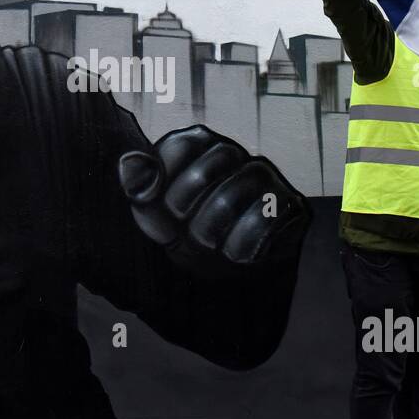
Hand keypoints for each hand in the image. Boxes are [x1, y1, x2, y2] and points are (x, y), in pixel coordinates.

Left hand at [118, 126, 306, 265]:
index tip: (166, 210)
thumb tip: (128, 162)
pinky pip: (262, 220)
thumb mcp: (155, 216)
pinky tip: (236, 252)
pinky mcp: (289, 203)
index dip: (165, 185)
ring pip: (231, 197)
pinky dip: (239, 246)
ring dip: (211, 233)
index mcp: (198, 145)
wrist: (231, 273)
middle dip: (186, 213)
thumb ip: (141, 189)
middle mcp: (233, 153)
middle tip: (187, 232)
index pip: (180, 146)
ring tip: (211, 245)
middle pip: (205, 171)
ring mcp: (263, 175)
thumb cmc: (189, 233)